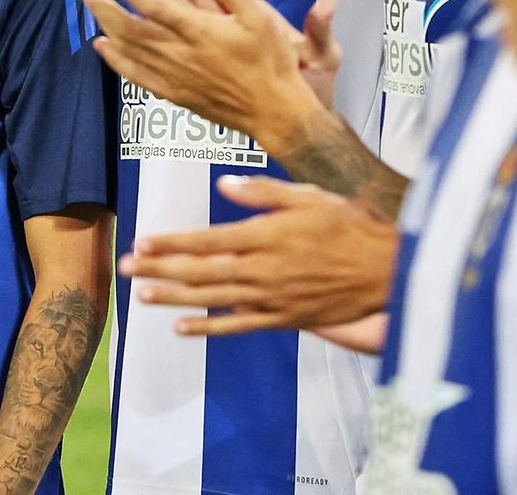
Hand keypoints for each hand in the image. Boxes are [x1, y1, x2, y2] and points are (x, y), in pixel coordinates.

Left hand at [75, 0, 318, 147]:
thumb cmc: (271, 61)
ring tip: (89, 6)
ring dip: (104, 25)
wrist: (275, 113)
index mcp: (198, 31)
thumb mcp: (259, 15)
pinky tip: (103, 47)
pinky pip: (135, 76)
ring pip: (127, 49)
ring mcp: (172, 76)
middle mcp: (178, 53)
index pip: (149, 3)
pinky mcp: (173, 94)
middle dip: (101, 4)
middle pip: (127, 26)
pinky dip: (115, 60)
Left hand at [118, 175, 395, 334]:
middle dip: (158, 269)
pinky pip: (239, 326)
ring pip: (212, 300)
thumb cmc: (352, 225)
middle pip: (199, 271)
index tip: (141, 240)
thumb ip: (265, 192)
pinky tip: (181, 328)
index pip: (205, 240)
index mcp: (265, 236)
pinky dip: (209, 328)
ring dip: (173, 298)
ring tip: (141, 296)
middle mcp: (262, 270)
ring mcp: (271, 298)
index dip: (171, 242)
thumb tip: (226, 186)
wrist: (392, 271)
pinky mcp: (284, 319)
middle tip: (124, 267)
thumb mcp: (311, 196)